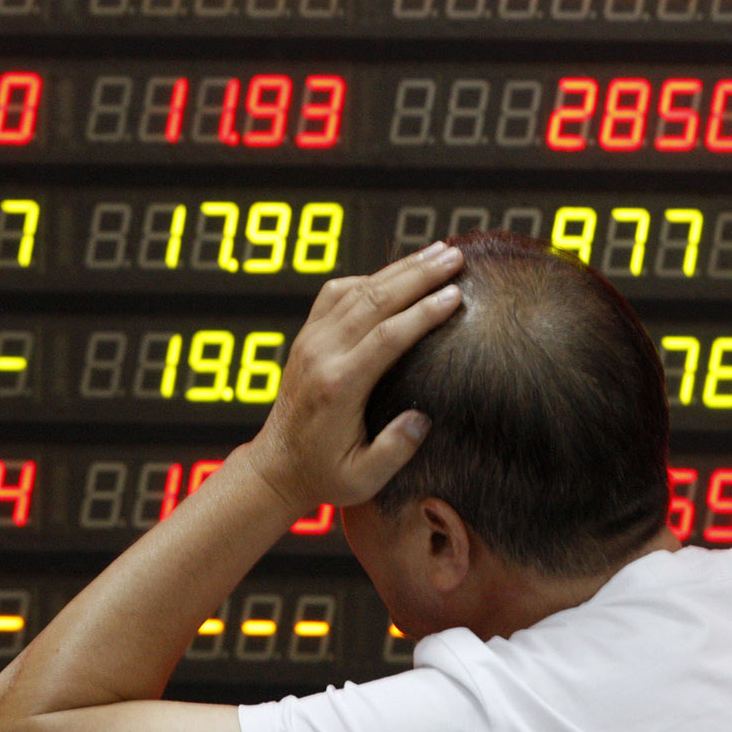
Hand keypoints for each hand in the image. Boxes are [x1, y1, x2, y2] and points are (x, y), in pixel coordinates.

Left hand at [240, 241, 464, 512]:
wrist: (276, 467)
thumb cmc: (322, 474)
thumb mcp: (362, 478)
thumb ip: (394, 450)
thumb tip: (421, 419)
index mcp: (337, 386)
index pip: (386, 336)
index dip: (423, 312)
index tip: (455, 295)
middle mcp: (321, 354)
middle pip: (374, 299)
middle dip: (419, 275)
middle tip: (456, 257)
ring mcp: (311, 340)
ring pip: (357, 288)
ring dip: (400, 268)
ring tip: (438, 253)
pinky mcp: (308, 336)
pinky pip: (337, 292)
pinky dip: (370, 276)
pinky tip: (397, 273)